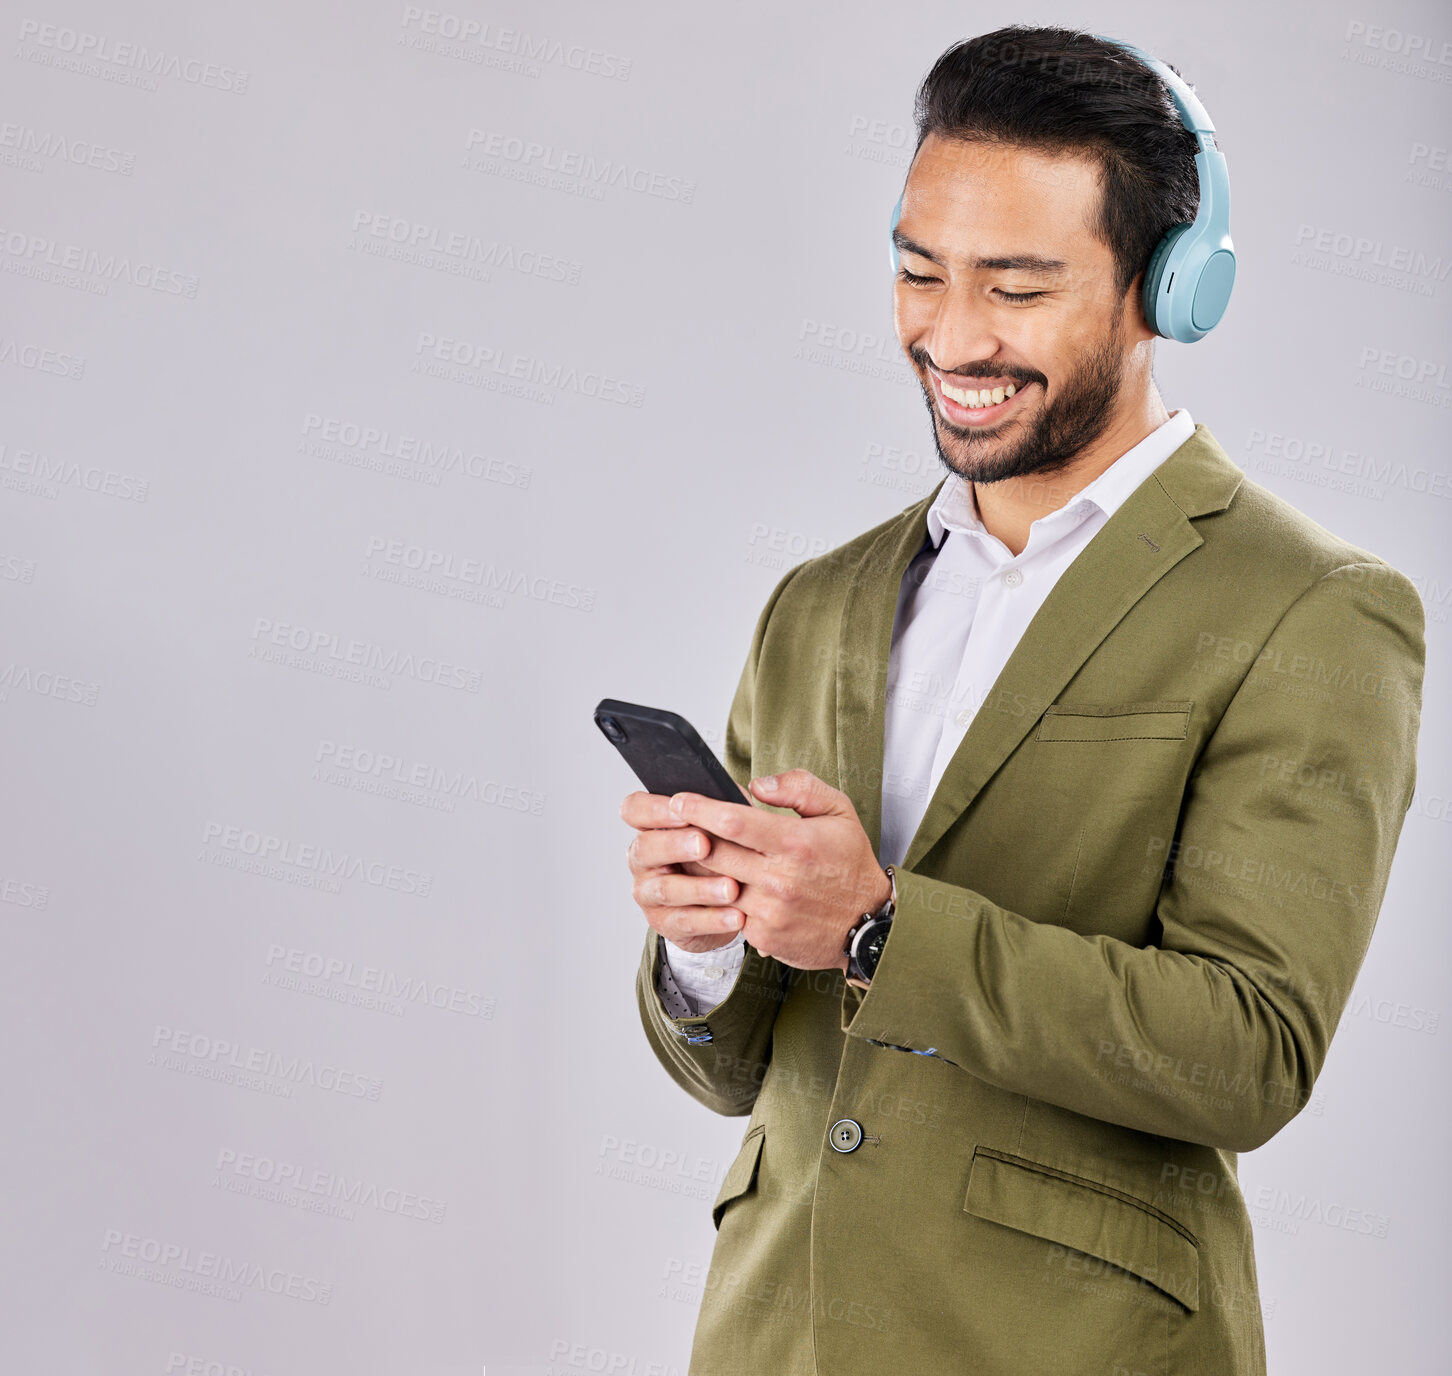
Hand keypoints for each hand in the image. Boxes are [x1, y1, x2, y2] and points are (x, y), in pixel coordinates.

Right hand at [620, 788, 749, 953]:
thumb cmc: (722, 852)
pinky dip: (713, 920)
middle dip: (675, 845)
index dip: (653, 808)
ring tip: (731, 888)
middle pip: (646, 848)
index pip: (634, 809)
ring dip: (700, 888)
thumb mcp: (723, 826)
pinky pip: (685, 922)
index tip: (682, 808)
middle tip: (705, 844)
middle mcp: (642, 858)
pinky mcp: (665, 923)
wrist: (727, 901)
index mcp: (651, 826)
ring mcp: (649, 893)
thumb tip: (738, 798)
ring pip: (666, 889)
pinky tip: (737, 916)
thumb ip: (723, 809)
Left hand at [664, 769, 892, 971]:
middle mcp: (779, 879)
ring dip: (694, 867)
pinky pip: (727, 911)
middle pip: (714, 852)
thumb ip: (799, 787)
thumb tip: (756, 785)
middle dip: (685, 835)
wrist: (868, 925)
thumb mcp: (839, 811)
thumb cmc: (850, 864)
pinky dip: (714, 896)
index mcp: (795, 843)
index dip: (700, 808)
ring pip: (713, 885)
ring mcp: (768, 911)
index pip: (734, 821)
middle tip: (667, 821)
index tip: (678, 799)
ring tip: (681, 851)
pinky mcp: (763, 935)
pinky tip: (707, 883)